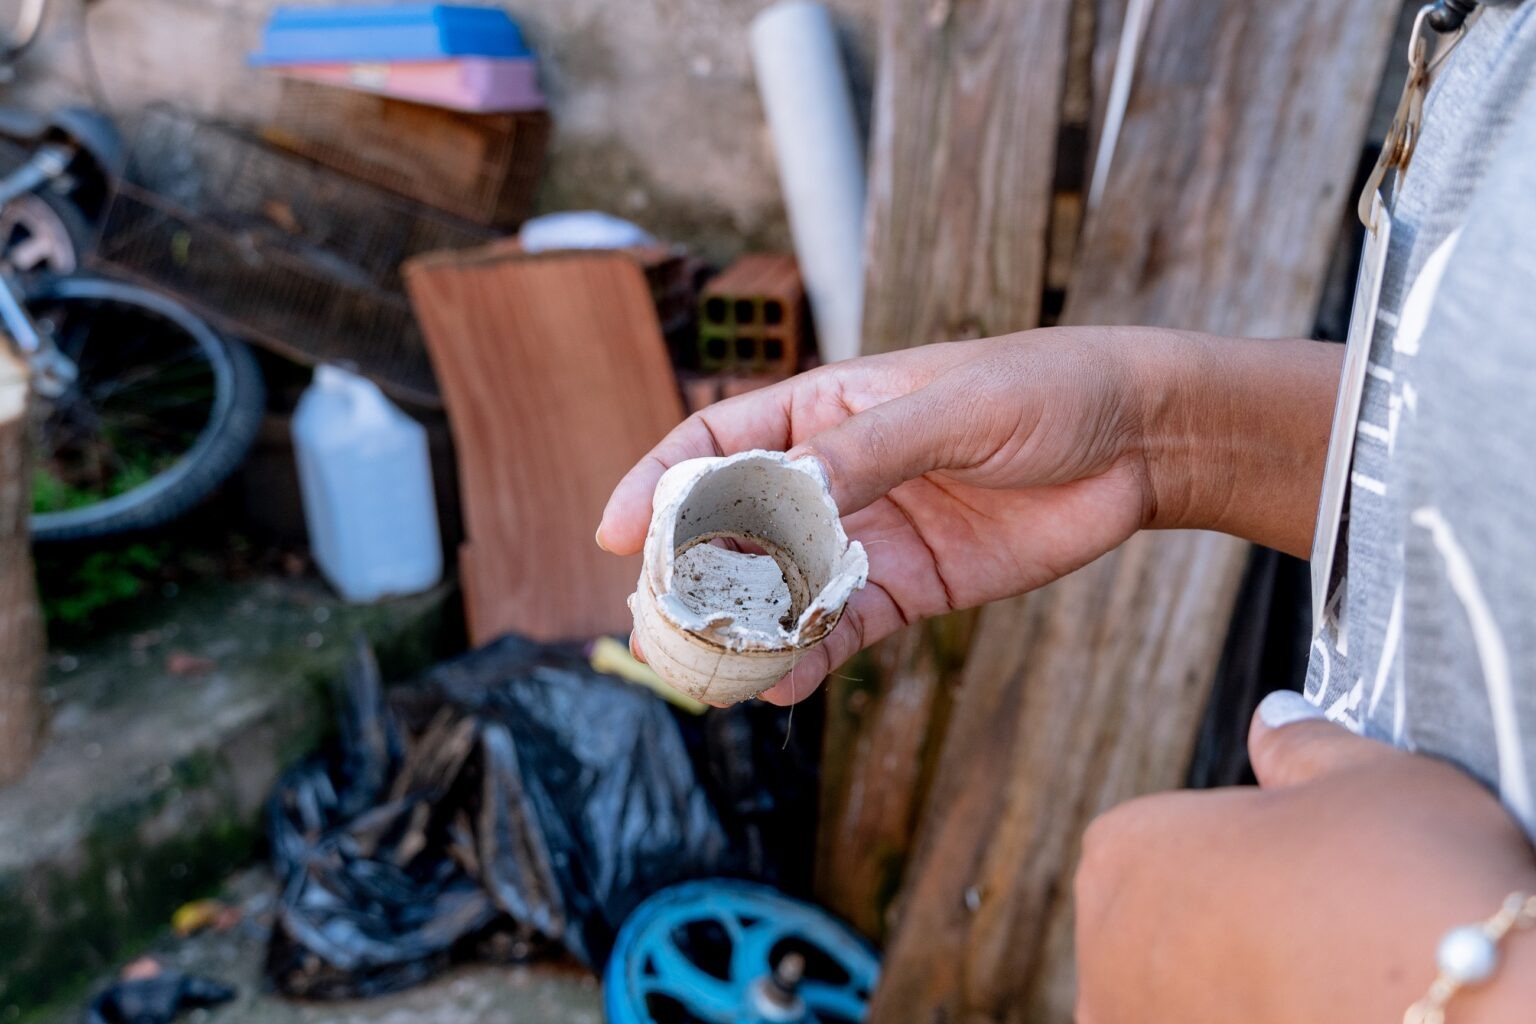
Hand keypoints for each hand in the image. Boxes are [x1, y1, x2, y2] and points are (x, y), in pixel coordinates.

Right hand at [600, 329, 1160, 702]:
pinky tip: (780, 684)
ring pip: (781, 590)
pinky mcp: (908, 589)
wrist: (1138, 442)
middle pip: (735, 529)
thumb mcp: (954, 408)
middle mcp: (831, 477)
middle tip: (653, 626)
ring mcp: (866, 537)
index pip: (718, 445)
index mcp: (824, 411)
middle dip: (689, 576)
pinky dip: (809, 657)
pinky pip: (842, 629)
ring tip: (706, 674)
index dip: (658, 485)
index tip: (614, 533)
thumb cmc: (1043, 391)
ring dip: (741, 630)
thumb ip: (869, 453)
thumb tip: (783, 494)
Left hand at [1074, 692, 1535, 1023]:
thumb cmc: (1405, 888)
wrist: (1468, 1017)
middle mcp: (1104, 949)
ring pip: (1185, 996)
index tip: (1302, 862)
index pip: (1164, 840)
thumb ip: (1301, 749)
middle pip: (1166, 924)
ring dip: (1241, 985)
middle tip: (1325, 923)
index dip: (1243, 850)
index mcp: (1124, 850)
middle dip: (1234, 922)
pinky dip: (1256, 1019)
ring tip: (1328, 977)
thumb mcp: (1366, 778)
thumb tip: (1276, 723)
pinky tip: (1316, 1010)